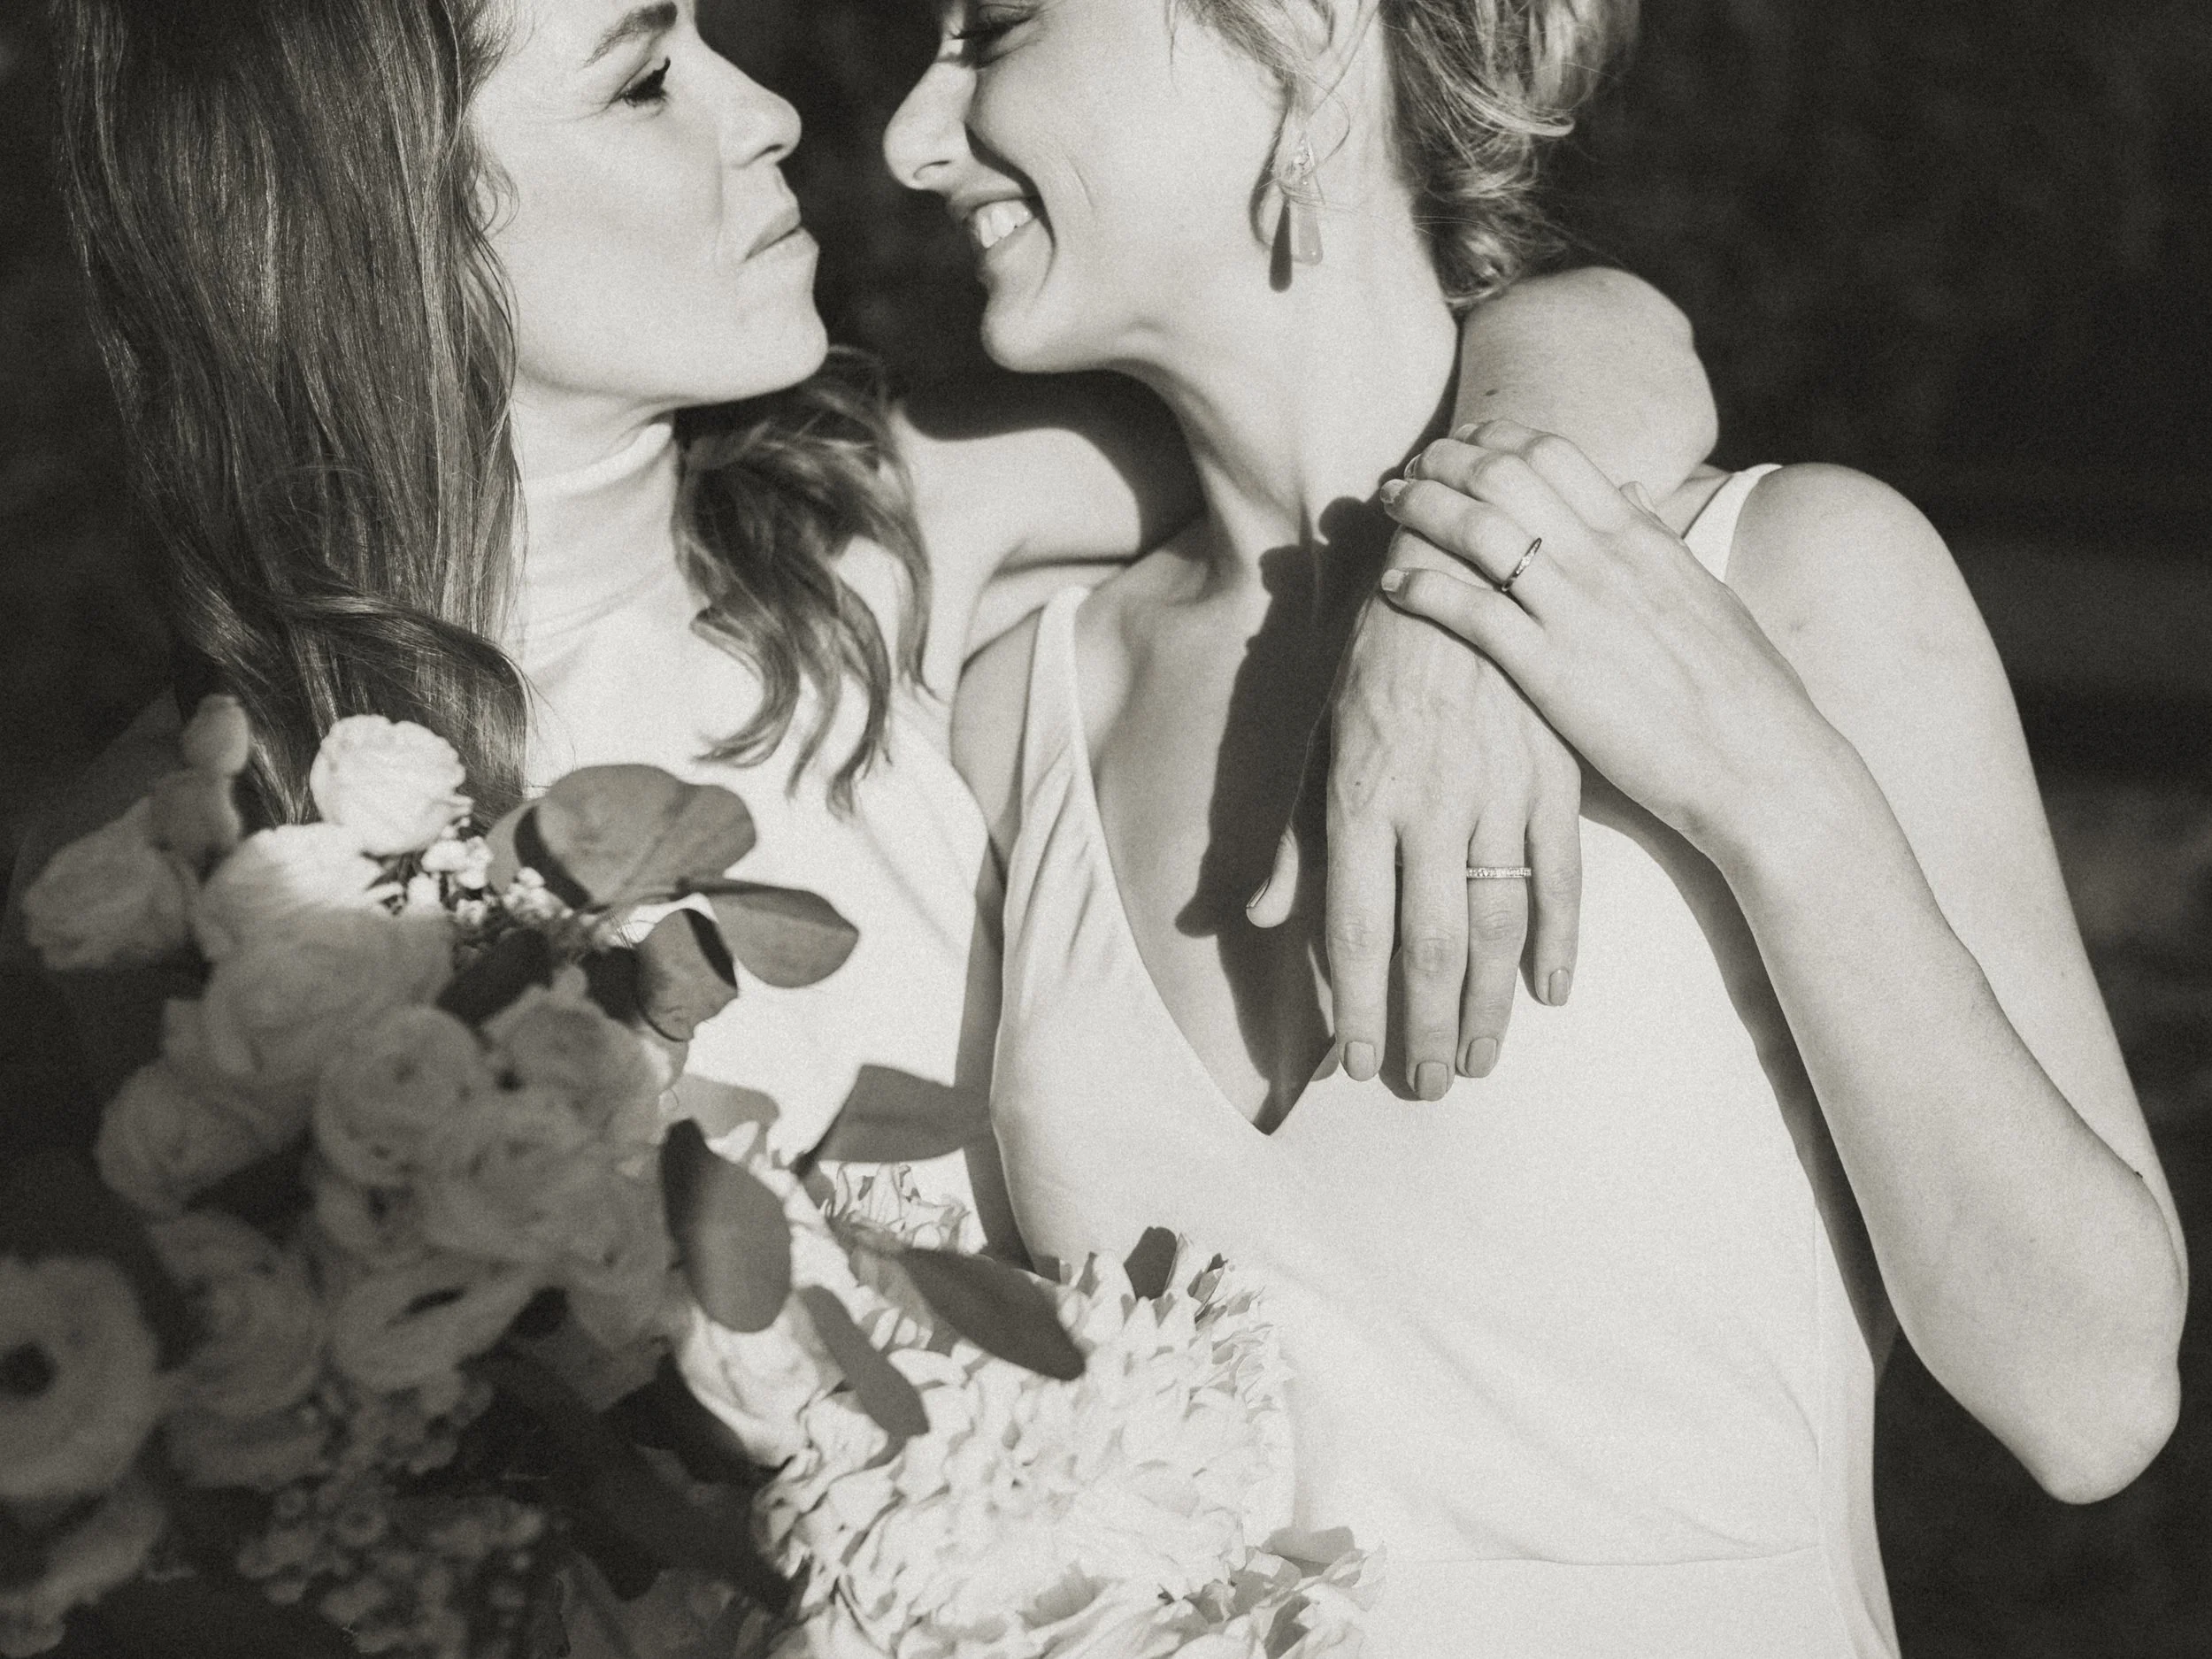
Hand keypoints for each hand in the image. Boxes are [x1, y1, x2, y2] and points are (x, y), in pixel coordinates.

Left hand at [1248, 544, 1582, 1098]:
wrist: (1455, 568)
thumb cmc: (1372, 659)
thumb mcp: (1313, 738)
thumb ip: (1292, 835)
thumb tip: (1260, 919)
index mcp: (1358, 801)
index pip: (1356, 930)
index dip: (1359, 1007)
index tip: (1359, 1067)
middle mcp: (1427, 808)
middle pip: (1429, 946)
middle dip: (1426, 1028)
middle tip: (1426, 1090)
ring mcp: (1497, 795)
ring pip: (1496, 924)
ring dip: (1488, 1005)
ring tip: (1479, 1063)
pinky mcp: (1552, 778)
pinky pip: (1562, 875)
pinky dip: (1560, 939)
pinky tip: (1550, 993)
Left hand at [1377, 423, 1841, 862]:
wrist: (1763, 764)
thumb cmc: (1742, 690)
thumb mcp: (1704, 594)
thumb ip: (1658, 541)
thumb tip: (1630, 490)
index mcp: (1642, 538)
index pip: (1554, 454)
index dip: (1495, 437)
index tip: (1462, 441)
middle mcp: (1606, 559)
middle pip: (1504, 475)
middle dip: (1444, 461)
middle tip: (1408, 466)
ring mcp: (1578, 612)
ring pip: (1479, 529)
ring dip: (1422, 508)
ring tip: (1389, 507)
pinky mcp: (1553, 671)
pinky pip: (1471, 612)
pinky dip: (1424, 589)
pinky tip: (1392, 586)